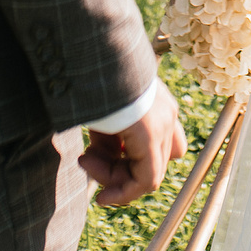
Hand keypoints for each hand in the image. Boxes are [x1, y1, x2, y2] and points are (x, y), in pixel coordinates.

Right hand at [80, 83, 188, 206]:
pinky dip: (123, 192)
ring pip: (148, 175)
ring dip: (112, 178)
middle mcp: (167, 115)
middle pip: (155, 161)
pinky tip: (102, 196)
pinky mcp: (151, 138)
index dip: (129, 161)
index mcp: (157, 102)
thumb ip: (107, 137)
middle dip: (119, 170)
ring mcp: (162, 126)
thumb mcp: (103, 109)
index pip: (158, 144)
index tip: (94, 161)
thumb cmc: (93, 74)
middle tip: (86, 161)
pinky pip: (145, 180)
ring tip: (84, 161)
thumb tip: (96, 161)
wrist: (94, 55)